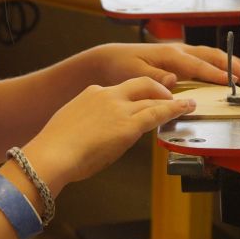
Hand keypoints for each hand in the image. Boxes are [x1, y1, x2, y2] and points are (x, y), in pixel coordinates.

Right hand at [25, 78, 195, 187]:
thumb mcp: (71, 126)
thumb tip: (96, 136)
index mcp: (91, 94)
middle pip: (141, 84)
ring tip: (186, 103)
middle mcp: (108, 95)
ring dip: (172, 100)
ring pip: (153, 98)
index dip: (133, 96)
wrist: (52, 154)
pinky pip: (158, 113)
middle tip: (170, 96)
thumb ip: (88, 125)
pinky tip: (187, 109)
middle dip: (158, 89)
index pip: (119, 91)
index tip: (139, 101)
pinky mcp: (129, 125)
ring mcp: (119, 109)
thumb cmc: (56, 150)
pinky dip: (176, 109)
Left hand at [88, 42, 239, 89]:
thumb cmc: (121, 67)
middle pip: (213, 57)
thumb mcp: (134, 75)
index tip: (234, 83)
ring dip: (234, 64)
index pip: (199, 66)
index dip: (218, 75)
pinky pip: (206, 59)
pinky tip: (232, 70)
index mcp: (170, 56)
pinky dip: (222, 64)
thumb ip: (155, 78)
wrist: (110, 59)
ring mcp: (180, 53)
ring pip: (213, 56)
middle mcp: (179, 51)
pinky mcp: (179, 57)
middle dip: (235, 67)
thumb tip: (174, 80)